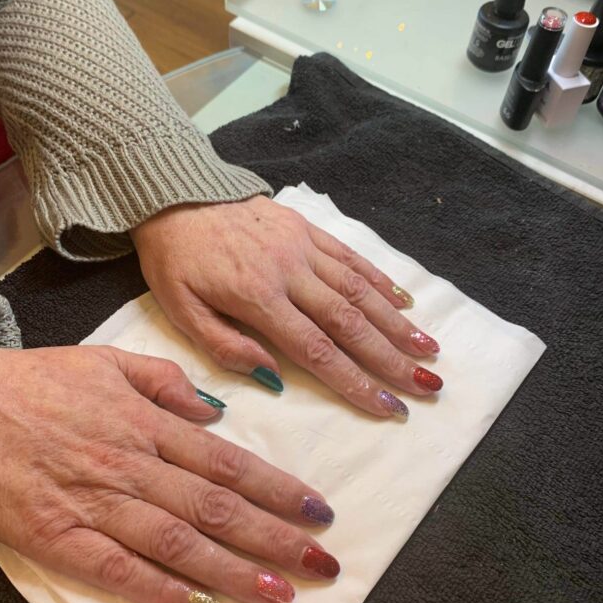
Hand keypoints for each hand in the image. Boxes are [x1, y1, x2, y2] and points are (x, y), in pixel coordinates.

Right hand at [0, 345, 338, 602]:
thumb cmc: (38, 383)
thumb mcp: (108, 360)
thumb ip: (166, 380)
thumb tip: (216, 411)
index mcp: (147, 423)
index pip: (227, 463)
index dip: (278, 488)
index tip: (317, 510)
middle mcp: (133, 466)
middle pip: (216, 507)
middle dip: (275, 538)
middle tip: (322, 563)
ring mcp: (99, 505)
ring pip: (180, 542)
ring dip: (235, 571)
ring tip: (281, 593)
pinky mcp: (63, 539)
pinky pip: (120, 571)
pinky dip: (163, 591)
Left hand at [131, 196, 441, 418]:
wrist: (173, 196)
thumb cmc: (175, 261)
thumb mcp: (181, 311)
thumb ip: (225, 347)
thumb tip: (273, 378)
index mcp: (258, 298)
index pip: (317, 350)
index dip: (356, 382)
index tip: (388, 406)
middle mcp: (289, 271)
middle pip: (351, 322)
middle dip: (392, 358)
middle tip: (426, 386)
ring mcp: (302, 246)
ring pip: (360, 290)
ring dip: (397, 323)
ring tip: (429, 349)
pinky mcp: (306, 228)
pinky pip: (350, 257)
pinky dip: (380, 280)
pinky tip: (404, 302)